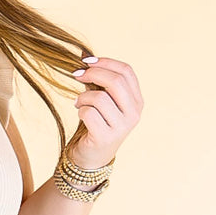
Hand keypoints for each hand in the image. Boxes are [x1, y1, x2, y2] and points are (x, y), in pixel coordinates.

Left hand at [69, 56, 143, 170]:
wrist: (91, 157)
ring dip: (83, 97)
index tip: (87, 61)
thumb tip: (86, 57)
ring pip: (100, 98)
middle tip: (77, 75)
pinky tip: (80, 114)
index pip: (126, 72)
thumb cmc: (97, 124)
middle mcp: (134, 113)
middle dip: (93, 74)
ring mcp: (122, 126)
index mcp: (137, 100)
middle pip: (116, 81)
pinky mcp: (106, 137)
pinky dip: (80, 110)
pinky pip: (89, 113)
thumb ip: (101, 82)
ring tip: (79, 102)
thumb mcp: (104, 100)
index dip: (106, 62)